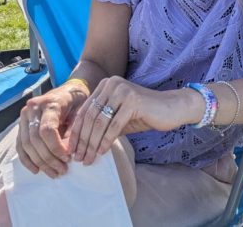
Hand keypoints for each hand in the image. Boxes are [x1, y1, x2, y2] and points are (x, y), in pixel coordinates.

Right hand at [17, 85, 86, 177]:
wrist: (68, 91)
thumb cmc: (77, 102)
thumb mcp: (80, 114)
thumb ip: (73, 133)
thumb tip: (68, 154)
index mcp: (49, 103)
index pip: (47, 130)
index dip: (56, 148)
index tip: (68, 158)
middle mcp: (32, 109)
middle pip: (35, 140)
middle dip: (48, 159)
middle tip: (62, 171)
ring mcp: (24, 117)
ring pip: (26, 145)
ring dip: (39, 162)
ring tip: (53, 173)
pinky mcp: (21, 125)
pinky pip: (20, 145)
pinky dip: (27, 159)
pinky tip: (36, 170)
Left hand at [68, 76, 199, 165]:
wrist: (172, 108)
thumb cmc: (145, 114)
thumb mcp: (118, 118)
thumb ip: (101, 124)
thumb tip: (80, 144)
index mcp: (106, 85)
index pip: (85, 111)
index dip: (76, 132)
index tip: (71, 150)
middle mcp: (112, 84)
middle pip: (90, 116)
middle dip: (83, 140)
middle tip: (78, 158)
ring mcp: (122, 90)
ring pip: (100, 122)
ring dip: (92, 143)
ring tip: (88, 159)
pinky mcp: (133, 100)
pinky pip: (114, 125)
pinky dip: (106, 140)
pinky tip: (102, 152)